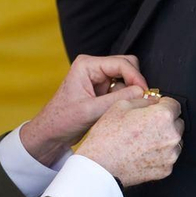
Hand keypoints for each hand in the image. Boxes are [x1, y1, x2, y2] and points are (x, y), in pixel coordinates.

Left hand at [21, 55, 147, 165]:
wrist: (50, 133)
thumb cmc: (62, 120)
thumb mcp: (90, 110)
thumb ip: (117, 100)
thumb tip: (142, 92)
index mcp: (87, 65)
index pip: (121, 63)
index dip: (135, 77)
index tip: (145, 93)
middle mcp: (94, 67)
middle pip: (126, 67)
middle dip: (134, 83)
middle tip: (140, 100)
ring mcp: (99, 79)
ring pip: (126, 79)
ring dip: (129, 93)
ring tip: (123, 109)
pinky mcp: (102, 90)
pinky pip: (122, 90)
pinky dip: (124, 100)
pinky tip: (118, 111)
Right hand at [75, 95, 182, 186]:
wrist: (100, 166)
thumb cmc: (107, 137)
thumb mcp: (121, 105)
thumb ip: (144, 100)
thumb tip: (153, 101)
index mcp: (162, 116)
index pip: (175, 104)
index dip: (163, 104)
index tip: (156, 108)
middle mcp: (171, 136)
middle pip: (177, 123)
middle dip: (165, 121)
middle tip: (146, 125)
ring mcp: (170, 155)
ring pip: (174, 141)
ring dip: (164, 138)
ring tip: (143, 140)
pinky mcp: (166, 169)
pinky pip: (168, 156)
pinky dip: (160, 154)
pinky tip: (143, 152)